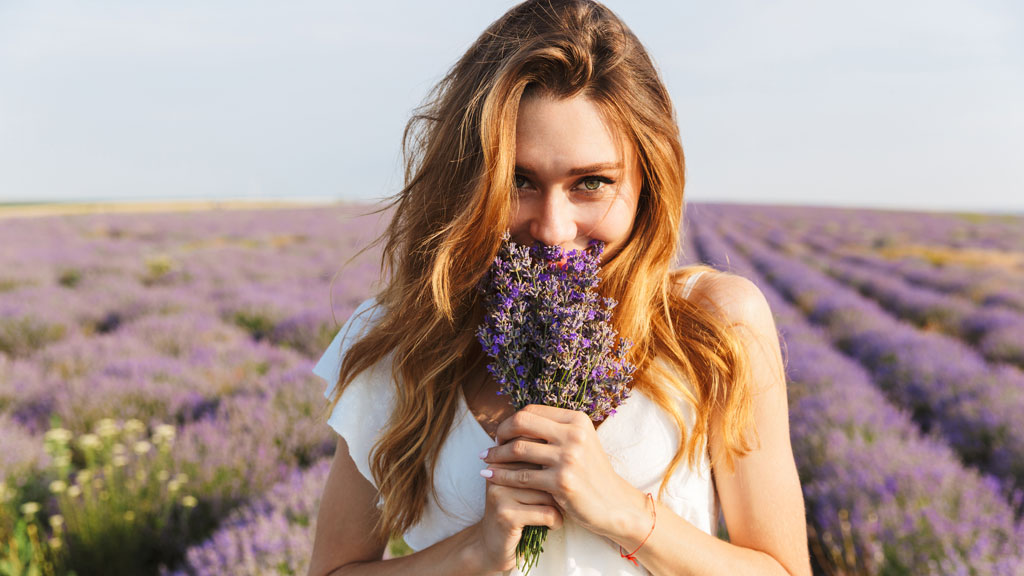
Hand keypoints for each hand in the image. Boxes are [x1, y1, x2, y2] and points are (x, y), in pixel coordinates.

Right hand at [472, 460, 563, 571]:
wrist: (492, 546)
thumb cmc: (516, 512)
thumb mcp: (521, 485)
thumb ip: (534, 464)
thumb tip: (565, 447)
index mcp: (500, 460)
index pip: (535, 450)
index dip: (551, 467)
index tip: (555, 483)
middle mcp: (496, 473)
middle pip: (544, 471)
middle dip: (556, 490)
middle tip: (558, 502)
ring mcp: (500, 494)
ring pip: (548, 494)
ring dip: (558, 508)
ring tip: (551, 515)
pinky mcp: (507, 516)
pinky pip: (547, 513)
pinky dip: (555, 522)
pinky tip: (550, 526)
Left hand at [480, 404, 639, 537]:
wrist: (614, 505)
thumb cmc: (591, 473)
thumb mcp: (580, 442)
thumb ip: (555, 430)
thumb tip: (517, 420)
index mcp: (577, 419)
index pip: (532, 410)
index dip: (511, 420)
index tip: (501, 432)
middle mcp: (574, 434)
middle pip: (521, 423)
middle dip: (500, 432)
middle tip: (491, 444)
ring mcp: (568, 458)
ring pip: (517, 449)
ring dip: (496, 455)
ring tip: (485, 459)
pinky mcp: (561, 481)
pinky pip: (521, 476)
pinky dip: (502, 475)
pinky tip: (490, 476)